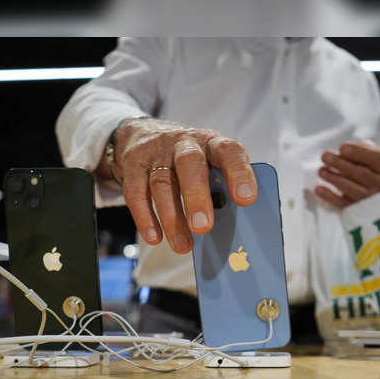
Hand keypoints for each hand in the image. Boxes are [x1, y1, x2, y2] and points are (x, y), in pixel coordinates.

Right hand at [111, 118, 256, 252]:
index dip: (239, 173)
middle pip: (190, 165)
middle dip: (197, 198)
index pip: (229, 152)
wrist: (145, 133)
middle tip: (203, 227)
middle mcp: (185, 143)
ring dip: (172, 218)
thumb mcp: (210, 163)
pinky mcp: (134, 164)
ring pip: (162, 183)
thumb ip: (222, 187)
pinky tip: (155, 237)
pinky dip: (146, 217)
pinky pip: (136, 192)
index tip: (246, 199)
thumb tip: (232, 226)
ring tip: (183, 245)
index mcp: (213, 142)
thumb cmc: (192, 159)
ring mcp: (157, 152)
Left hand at [315, 141, 379, 207]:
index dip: (357, 152)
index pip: (374, 158)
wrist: (378, 189)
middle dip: (340, 164)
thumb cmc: (371, 167)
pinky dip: (329, 197)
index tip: (342, 148)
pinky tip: (318, 189)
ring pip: (352, 189)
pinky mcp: (358, 209)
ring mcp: (369, 197)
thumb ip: (362, 149)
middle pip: (360, 173)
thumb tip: (343, 151)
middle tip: (325, 156)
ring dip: (334, 179)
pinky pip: (343, 204)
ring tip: (321, 171)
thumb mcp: (372, 154)